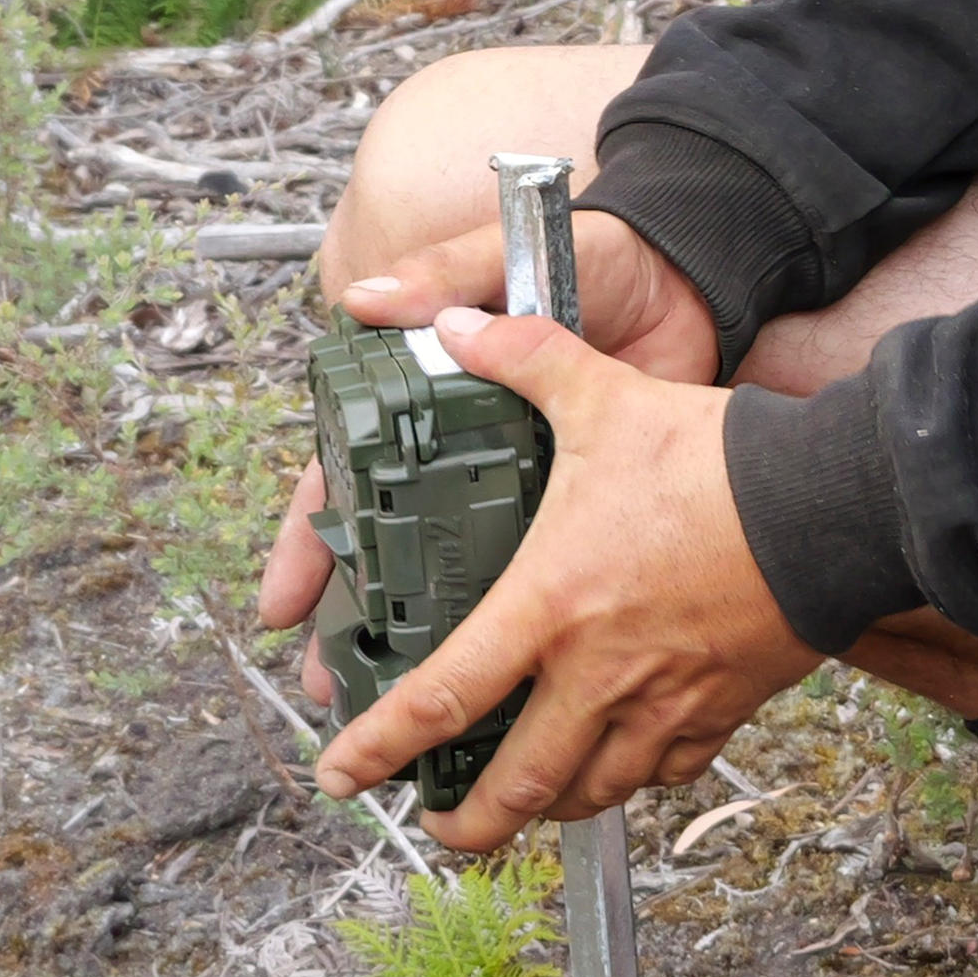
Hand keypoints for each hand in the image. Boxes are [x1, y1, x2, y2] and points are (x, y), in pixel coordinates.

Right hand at [252, 207, 716, 665]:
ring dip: (431, 650)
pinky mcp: (585, 516)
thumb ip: (444, 277)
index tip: (284, 606)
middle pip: (391, 554)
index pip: (347, 481)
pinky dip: (525, 638)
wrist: (693, 278)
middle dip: (356, 625)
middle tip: (333, 685)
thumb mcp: (509, 261)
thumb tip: (365, 298)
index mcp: (429, 404)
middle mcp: (465, 458)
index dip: (309, 545)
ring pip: (461, 585)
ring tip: (408, 715)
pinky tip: (516, 687)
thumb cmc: (593, 262)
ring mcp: (525, 493)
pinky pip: (544, 587)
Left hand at [306, 302, 814, 851]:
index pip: (442, 699)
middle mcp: (599, 672)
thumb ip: (522, 359)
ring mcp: (664, 701)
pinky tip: (618, 766)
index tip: (341, 776)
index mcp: (551, 605)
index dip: (379, 749)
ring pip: (590, 791)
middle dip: (467, 823)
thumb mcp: (605, 399)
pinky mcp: (722, 708)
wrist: (831, 505)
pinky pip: (665, 771)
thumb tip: (453, 325)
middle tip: (440, 829)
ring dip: (547, 808)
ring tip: (523, 804)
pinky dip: (632, 780)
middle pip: (516, 786)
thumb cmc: (717, 462)